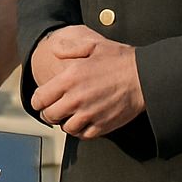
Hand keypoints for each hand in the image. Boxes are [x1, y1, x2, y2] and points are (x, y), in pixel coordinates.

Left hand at [29, 28, 144, 139]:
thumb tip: (54, 50)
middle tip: (53, 110)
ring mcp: (89, 114)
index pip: (39, 99)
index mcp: (69, 79)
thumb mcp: (92, 45)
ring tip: (69, 116)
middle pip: (49, 116)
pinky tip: (83, 123)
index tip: (41, 101)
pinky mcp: (103, 125)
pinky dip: (80, 132)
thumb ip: (69, 47)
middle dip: (48, 113)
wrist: (145, 77)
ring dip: (65, 123)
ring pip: (65, 128)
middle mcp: (76, 99)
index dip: (37, 101)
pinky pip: (83, 135)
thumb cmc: (120, 59)